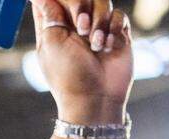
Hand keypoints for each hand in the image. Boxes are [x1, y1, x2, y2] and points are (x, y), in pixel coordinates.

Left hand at [32, 0, 132, 123]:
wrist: (96, 98)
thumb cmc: (68, 75)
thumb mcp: (52, 44)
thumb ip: (50, 16)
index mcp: (53, 27)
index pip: (50, 0)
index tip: (65, 14)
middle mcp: (74, 24)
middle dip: (81, 4)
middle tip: (81, 26)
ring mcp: (96, 28)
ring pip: (102, 1)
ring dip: (99, 21)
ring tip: (95, 44)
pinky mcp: (116, 33)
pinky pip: (118, 15)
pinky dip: (113, 29)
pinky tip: (107, 47)